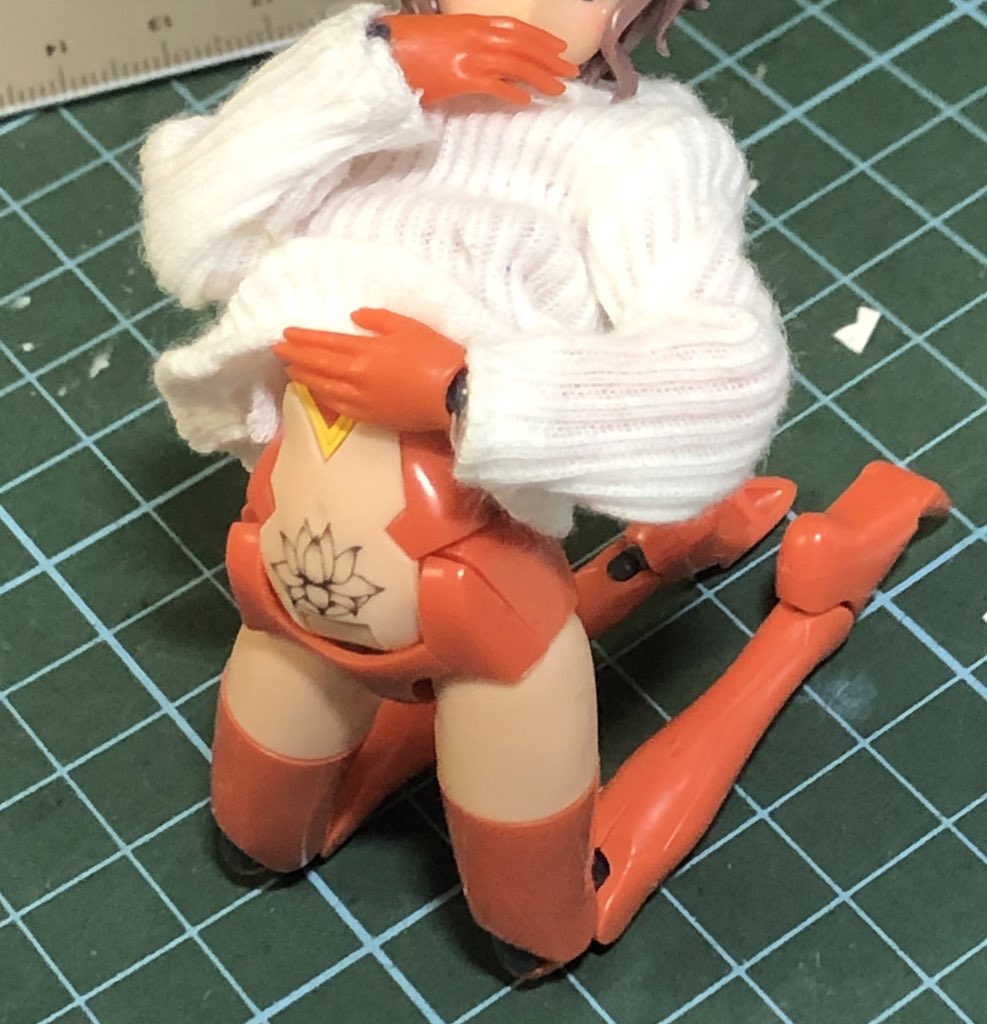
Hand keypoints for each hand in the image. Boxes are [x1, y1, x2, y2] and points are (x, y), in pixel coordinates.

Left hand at [274, 308, 466, 433]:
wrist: (454, 395)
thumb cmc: (436, 356)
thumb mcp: (409, 326)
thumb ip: (378, 319)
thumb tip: (352, 316)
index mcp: (365, 350)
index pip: (325, 343)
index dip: (303, 338)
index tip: (285, 334)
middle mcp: (356, 376)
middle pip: (318, 365)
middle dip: (295, 356)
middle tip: (278, 350)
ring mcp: (361, 399)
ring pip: (323, 387)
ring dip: (304, 377)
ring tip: (291, 369)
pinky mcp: (370, 417)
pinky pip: (337, 406)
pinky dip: (322, 397)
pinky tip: (315, 392)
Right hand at [377, 13, 577, 106]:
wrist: (381, 52)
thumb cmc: (403, 48)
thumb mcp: (439, 39)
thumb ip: (462, 47)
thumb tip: (478, 63)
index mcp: (469, 23)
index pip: (514, 27)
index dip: (539, 37)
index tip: (559, 47)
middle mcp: (474, 36)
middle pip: (522, 44)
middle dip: (550, 58)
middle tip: (571, 71)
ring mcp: (468, 55)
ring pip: (515, 63)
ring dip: (540, 76)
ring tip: (559, 89)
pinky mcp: (460, 77)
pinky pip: (495, 84)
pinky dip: (513, 91)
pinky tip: (527, 100)